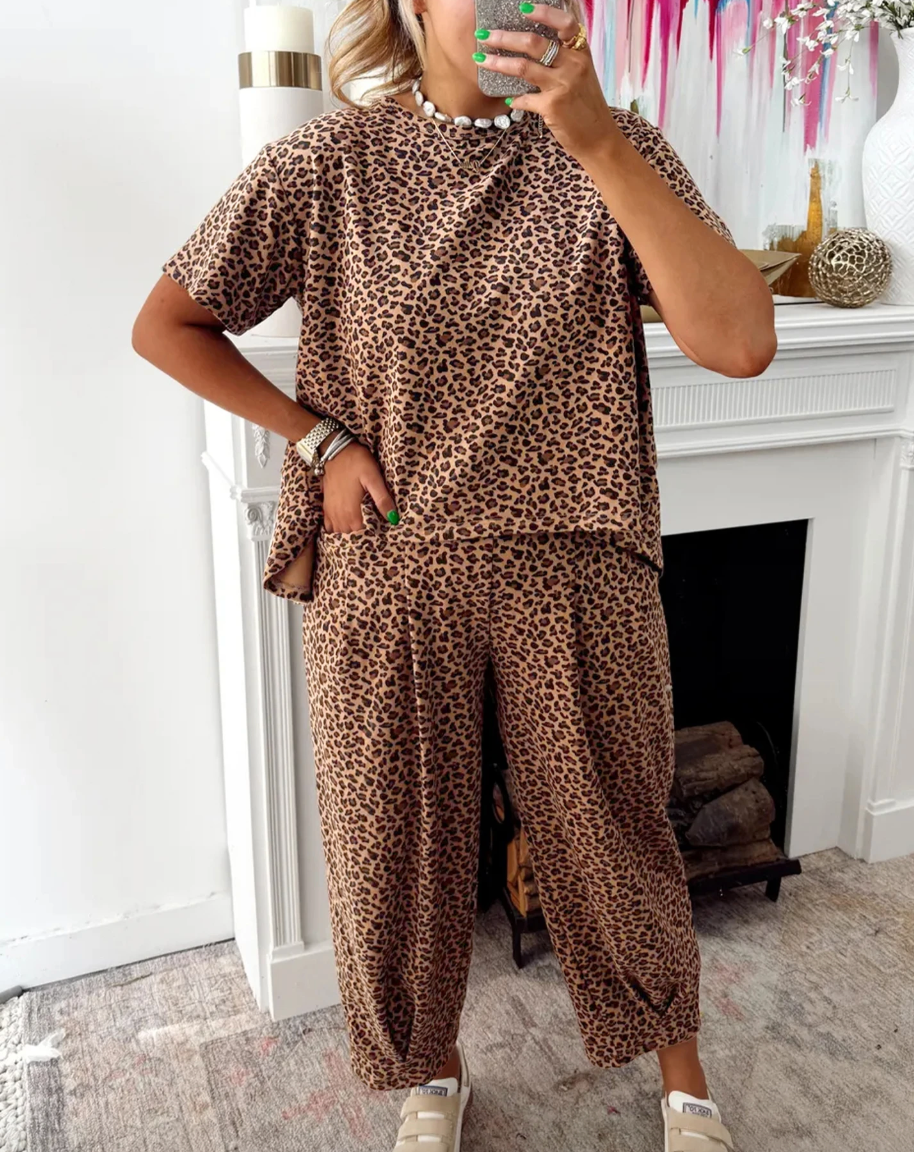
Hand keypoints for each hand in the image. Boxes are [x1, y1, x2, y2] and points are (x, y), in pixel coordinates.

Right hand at [319, 440, 398, 532]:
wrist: (335, 450)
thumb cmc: (357, 462)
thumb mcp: (373, 478)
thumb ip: (382, 499)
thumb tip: (394, 518)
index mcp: (351, 509)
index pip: (359, 531)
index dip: (368, 530)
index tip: (376, 525)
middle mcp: (338, 512)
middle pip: (348, 532)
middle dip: (358, 530)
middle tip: (368, 523)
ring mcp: (330, 508)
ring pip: (337, 529)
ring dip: (346, 529)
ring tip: (357, 522)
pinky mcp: (326, 503)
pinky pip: (327, 523)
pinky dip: (335, 526)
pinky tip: (343, 520)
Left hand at [474, 2, 621, 163]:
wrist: (599, 138)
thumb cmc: (587, 107)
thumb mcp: (582, 75)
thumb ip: (565, 58)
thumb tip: (533, 47)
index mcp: (581, 53)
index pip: (564, 23)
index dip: (543, 13)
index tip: (522, 7)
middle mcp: (573, 64)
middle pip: (534, 43)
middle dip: (504, 37)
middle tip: (484, 35)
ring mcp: (563, 84)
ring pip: (522, 66)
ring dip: (497, 62)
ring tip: (479, 59)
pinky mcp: (552, 106)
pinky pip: (524, 98)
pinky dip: (515, 99)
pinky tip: (509, 100)